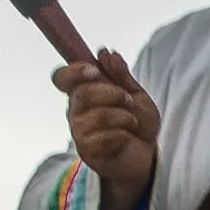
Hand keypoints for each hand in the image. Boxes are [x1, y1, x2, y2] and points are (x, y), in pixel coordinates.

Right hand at [52, 51, 159, 209]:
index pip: (61, 78)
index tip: (95, 71)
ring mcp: (79, 132)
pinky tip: (125, 138)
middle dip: (111, 93)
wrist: (147, 157)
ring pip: (93, 116)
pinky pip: (100, 138)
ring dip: (120, 116)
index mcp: (84, 93)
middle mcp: (76, 112)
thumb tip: (105, 53)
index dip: (73, 71)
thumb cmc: (138, 125)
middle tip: (128, 101)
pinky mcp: (87, 152)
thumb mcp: (136, 95)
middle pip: (81, 94)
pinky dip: (119, 135)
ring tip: (132, 121)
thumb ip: (122, 76)